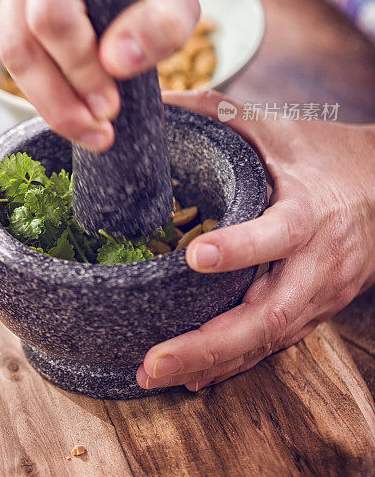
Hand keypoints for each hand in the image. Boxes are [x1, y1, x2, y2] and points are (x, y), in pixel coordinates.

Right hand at [0, 0, 196, 150]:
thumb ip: (162, 23)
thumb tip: (119, 63)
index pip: (52, 14)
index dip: (78, 67)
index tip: (110, 106)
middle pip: (20, 41)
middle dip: (59, 97)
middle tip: (97, 130)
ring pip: (8, 57)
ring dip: (47, 104)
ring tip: (88, 130)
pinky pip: (9, 61)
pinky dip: (40, 93)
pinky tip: (72, 108)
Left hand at [137, 90, 374, 391]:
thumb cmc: (322, 155)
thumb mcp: (276, 127)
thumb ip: (216, 113)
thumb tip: (156, 101)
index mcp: (310, 212)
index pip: (279, 234)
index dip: (242, 248)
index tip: (195, 255)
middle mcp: (318, 263)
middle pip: (270, 314)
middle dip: (210, 343)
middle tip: (154, 360)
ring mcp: (320, 294)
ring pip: (269, 339)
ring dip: (214, 362)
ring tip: (157, 374)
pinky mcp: (316, 309)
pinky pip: (275, 342)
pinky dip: (236, 362)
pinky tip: (195, 375)